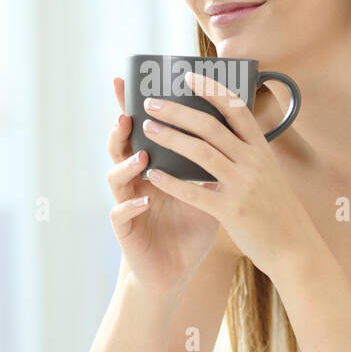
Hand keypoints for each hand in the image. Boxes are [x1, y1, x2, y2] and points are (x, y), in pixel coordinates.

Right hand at [105, 75, 222, 296]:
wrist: (176, 272)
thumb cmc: (190, 229)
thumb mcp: (206, 191)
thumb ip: (212, 164)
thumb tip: (235, 130)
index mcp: (152, 167)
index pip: (140, 131)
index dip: (129, 106)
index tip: (126, 79)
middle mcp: (135, 181)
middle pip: (120, 147)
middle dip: (122, 128)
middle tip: (129, 112)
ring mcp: (127, 204)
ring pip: (115, 177)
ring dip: (127, 164)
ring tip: (142, 156)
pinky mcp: (125, 231)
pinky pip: (120, 214)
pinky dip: (131, 206)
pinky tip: (143, 200)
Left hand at [139, 70, 317, 279]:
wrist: (296, 249)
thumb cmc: (277, 210)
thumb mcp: (268, 174)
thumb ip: (246, 154)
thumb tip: (220, 132)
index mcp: (262, 150)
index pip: (236, 109)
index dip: (211, 90)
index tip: (188, 77)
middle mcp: (253, 162)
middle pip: (210, 126)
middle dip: (178, 111)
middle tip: (151, 103)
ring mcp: (243, 186)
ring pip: (200, 152)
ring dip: (171, 137)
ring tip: (147, 129)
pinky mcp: (232, 211)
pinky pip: (196, 192)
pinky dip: (173, 181)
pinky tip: (154, 174)